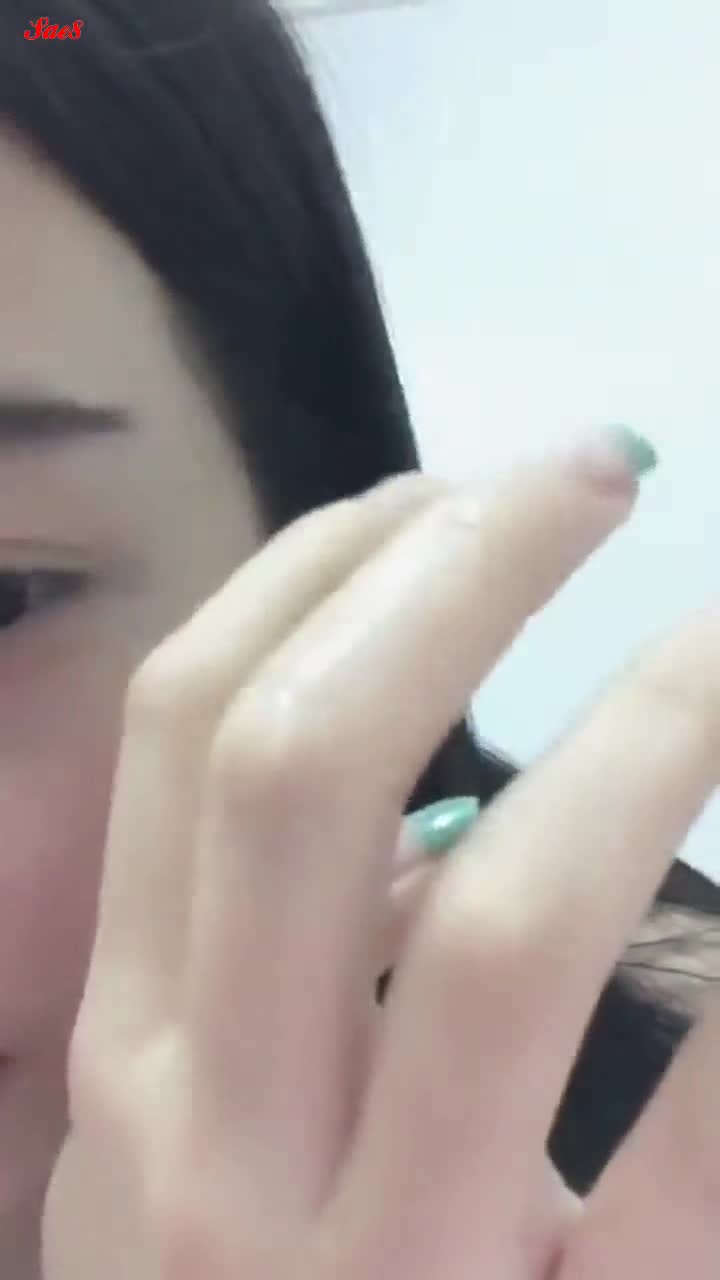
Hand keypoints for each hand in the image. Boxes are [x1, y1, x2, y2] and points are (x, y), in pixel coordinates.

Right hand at [42, 443, 719, 1278]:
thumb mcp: (198, 1166)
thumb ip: (270, 986)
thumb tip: (415, 828)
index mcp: (132, 1064)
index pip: (192, 736)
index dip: (319, 573)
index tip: (435, 487)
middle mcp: (210, 1143)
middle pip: (303, 770)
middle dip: (453, 578)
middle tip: (595, 467)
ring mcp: (376, 1259)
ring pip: (505, 920)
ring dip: (649, 727)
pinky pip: (694, 1126)